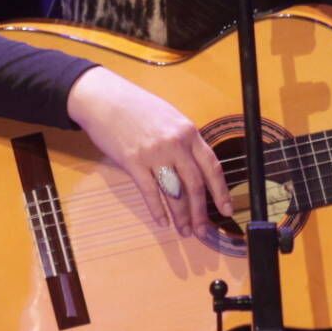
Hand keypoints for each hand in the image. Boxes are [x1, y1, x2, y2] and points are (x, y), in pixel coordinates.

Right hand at [65, 66, 233, 239]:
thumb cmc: (137, 108)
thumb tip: (195, 167)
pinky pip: (149, 191)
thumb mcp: (170, 118)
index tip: (226, 210)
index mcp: (189, 132)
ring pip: (174, 192)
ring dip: (181, 216)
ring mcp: (154, 153)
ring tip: (185, 231)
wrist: (104, 99)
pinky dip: (157, 210)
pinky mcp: (133, 161)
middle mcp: (176, 143)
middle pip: (195, 184)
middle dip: (201, 212)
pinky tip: (162, 222)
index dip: (221, 191)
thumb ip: (184, 141)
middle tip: (203, 231)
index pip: (212, 166)